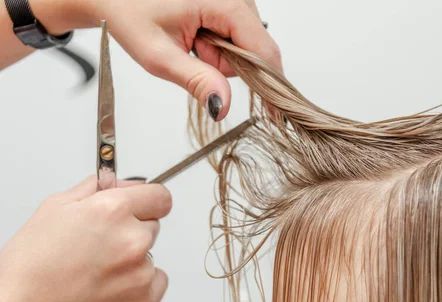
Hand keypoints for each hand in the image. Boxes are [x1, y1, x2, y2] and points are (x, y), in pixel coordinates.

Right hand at [0, 176, 171, 301]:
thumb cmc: (30, 267)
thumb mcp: (55, 208)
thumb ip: (96, 190)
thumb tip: (120, 184)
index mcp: (113, 210)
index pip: (160, 197)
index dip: (148, 201)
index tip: (142, 208)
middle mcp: (133, 239)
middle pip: (153, 225)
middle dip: (132, 231)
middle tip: (99, 247)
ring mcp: (141, 272)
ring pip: (149, 256)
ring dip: (132, 260)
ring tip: (96, 271)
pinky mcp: (145, 300)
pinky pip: (156, 282)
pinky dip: (139, 285)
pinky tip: (109, 288)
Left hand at [80, 0, 281, 120]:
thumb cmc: (129, 13)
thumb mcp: (159, 55)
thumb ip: (195, 80)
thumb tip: (222, 105)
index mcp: (225, 1)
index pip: (263, 50)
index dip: (269, 84)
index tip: (274, 114)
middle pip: (257, 50)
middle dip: (227, 65)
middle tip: (192, 54)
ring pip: (248, 46)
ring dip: (221, 56)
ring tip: (190, 43)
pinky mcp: (231, 5)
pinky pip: (238, 38)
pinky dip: (219, 47)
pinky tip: (198, 37)